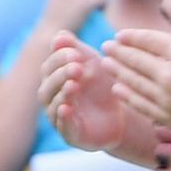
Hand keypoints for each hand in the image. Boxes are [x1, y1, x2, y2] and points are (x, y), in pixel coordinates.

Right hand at [42, 39, 162, 165]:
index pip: (49, 67)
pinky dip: (63, 118)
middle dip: (61, 75)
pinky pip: (63, 127)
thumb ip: (76, 49)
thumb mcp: (92, 64)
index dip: (59, 59)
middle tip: (76, 67)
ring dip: (62, 93)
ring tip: (74, 85)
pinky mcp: (71, 134)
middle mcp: (52, 98)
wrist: (122, 115)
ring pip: (53, 105)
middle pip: (48, 86)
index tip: (75, 53)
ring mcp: (59, 117)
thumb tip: (59, 36)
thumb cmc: (102, 86)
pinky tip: (67, 108)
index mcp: (54, 79)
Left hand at [106, 14, 170, 145]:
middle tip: (105, 47)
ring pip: (134, 83)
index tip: (120, 35)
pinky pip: (142, 105)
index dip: (131, 37)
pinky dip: (127, 96)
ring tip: (107, 65)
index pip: (147, 41)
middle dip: (118, 52)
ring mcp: (169, 100)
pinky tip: (119, 89)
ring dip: (117, 72)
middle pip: (136, 61)